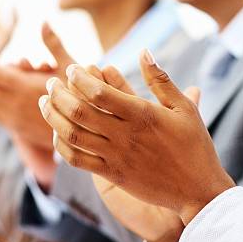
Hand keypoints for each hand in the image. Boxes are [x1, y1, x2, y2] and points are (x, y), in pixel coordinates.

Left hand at [39, 49, 234, 224]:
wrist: (197, 190)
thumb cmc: (194, 147)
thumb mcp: (184, 108)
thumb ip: (161, 80)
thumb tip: (143, 52)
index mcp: (142, 114)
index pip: (98, 92)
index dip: (78, 78)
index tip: (70, 69)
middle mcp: (125, 136)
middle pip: (78, 111)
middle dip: (58, 93)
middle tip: (50, 83)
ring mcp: (116, 157)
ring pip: (72, 135)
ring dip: (52, 117)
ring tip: (45, 103)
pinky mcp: (113, 175)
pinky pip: (77, 160)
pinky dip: (61, 145)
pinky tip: (57, 133)